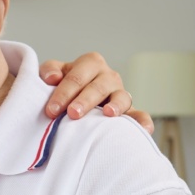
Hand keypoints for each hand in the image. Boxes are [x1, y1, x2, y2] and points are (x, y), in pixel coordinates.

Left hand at [40, 52, 154, 133]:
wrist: (73, 98)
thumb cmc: (62, 86)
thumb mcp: (53, 74)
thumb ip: (49, 71)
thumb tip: (53, 78)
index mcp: (90, 63)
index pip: (77, 76)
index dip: (64, 92)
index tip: (51, 110)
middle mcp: (108, 76)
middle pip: (98, 87)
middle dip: (85, 100)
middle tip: (72, 113)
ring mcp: (120, 93)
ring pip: (121, 97)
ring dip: (115, 105)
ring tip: (108, 114)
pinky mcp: (129, 112)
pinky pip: (139, 115)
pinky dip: (142, 122)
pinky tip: (144, 130)